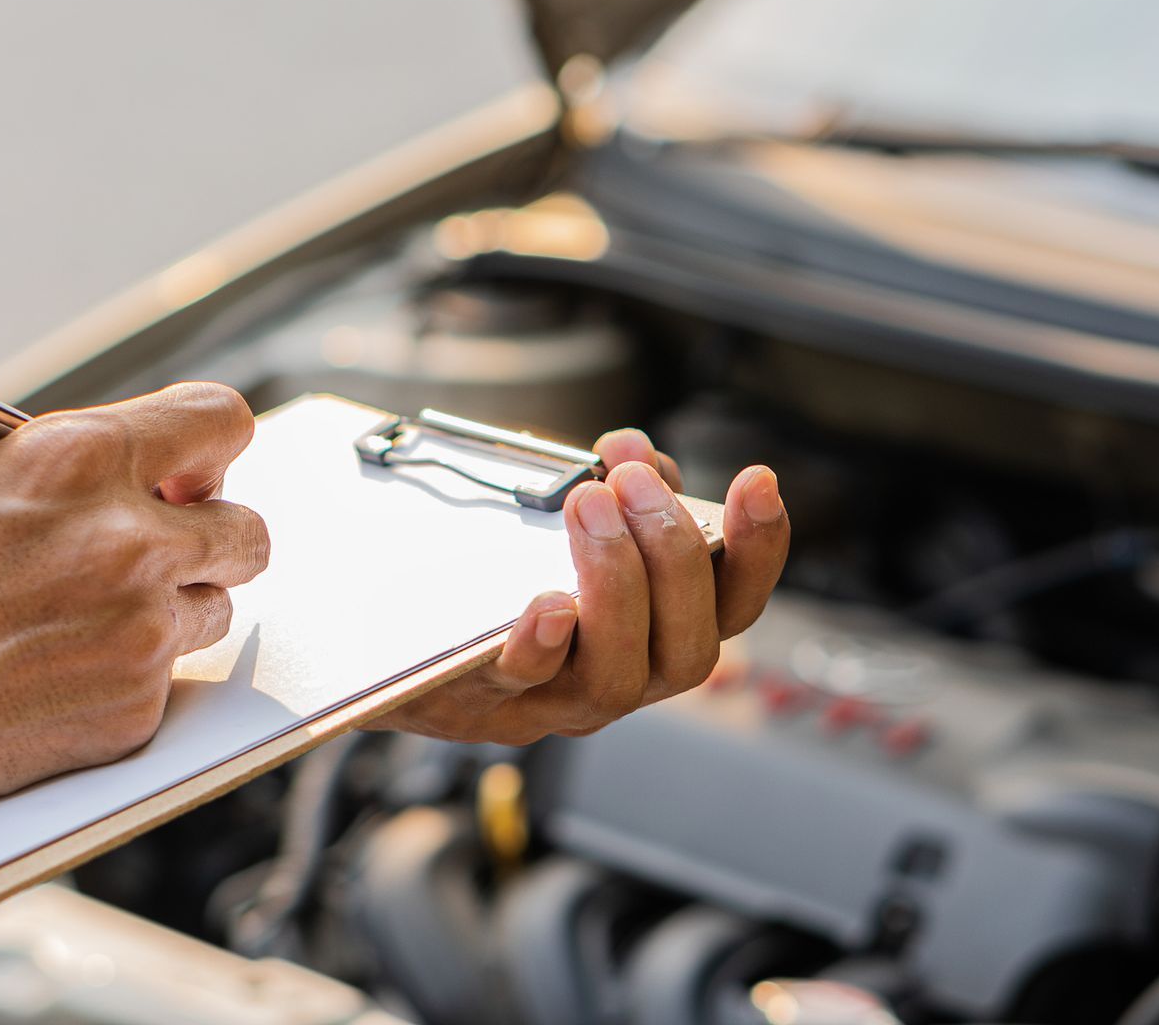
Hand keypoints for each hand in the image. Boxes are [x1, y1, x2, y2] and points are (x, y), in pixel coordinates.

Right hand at [0, 383, 268, 900]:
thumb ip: (66, 464)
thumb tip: (150, 468)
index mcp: (84, 460)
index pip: (222, 421)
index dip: (209, 448)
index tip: (194, 470)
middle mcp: (129, 540)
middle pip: (248, 532)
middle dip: (211, 540)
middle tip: (168, 551)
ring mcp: (139, 631)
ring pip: (212, 610)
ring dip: (165, 611)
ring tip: (75, 623)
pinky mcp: (132, 709)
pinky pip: (165, 681)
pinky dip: (121, 678)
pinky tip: (45, 678)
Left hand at [372, 429, 787, 744]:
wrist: (397, 635)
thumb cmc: (503, 572)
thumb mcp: (571, 520)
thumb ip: (616, 486)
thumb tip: (632, 454)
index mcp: (661, 631)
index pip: (736, 603)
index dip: (760, 548)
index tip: (757, 480)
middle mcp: (627, 679)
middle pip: (689, 647)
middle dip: (672, 557)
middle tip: (632, 484)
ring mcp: (560, 702)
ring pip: (617, 676)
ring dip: (615, 584)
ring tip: (589, 504)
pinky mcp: (489, 705)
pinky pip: (524, 685)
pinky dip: (542, 644)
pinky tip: (545, 602)